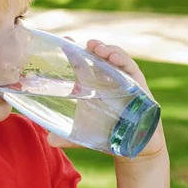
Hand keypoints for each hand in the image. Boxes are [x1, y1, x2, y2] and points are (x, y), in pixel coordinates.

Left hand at [46, 38, 166, 160]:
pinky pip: (131, 68)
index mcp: (92, 86)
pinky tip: (113, 58)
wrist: (133, 147)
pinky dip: (122, 60)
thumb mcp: (83, 135)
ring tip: (97, 48)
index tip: (65, 41)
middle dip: (92, 47)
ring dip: (107, 50)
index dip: (74, 52)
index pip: (81, 64)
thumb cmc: (108, 136)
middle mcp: (107, 80)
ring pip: (115, 58)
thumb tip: (49, 141)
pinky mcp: (138, 85)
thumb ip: (66, 138)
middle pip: (98, 57)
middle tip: (84, 44)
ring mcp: (123, 80)